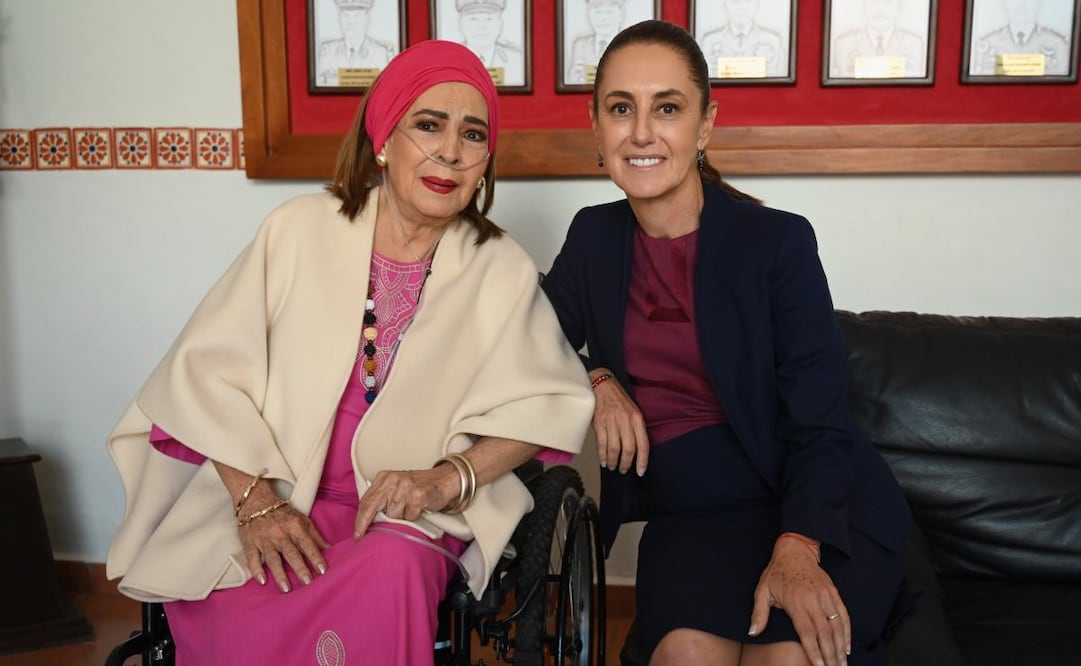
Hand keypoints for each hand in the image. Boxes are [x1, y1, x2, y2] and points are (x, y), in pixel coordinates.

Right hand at [238, 484, 329, 593]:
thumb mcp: (301, 519)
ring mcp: (264, 539)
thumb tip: (329, 549)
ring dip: (279, 574)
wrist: (255, 501)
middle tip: (307, 583)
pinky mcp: (250, 542)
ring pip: (273, 558)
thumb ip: (314, 535)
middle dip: (300, 568)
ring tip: (286, 588)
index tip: (323, 570)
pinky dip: (256, 569)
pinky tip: (262, 581)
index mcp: (294, 526)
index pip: (307, 543)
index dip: (315, 557)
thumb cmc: (282, 512)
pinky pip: (252, 557)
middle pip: (291, 553)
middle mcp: (280, 533)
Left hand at [353, 467, 457, 539]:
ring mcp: (405, 486)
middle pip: (373, 507)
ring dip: (399, 519)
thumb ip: (383, 499)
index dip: (359, 518)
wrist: (445, 479)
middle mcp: (393, 479)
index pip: (366, 500)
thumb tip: (368, 520)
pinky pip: (409, 516)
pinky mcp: (417, 495)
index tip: (356, 532)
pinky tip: (418, 509)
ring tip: (408, 512)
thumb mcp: (396, 487)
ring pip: (392, 515)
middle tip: (361, 536)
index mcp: (385, 477)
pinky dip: (413, 518)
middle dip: (365, 523)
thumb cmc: (420, 487)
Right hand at [590, 370, 648, 475]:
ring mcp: (611, 422)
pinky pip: (601, 444)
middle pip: (628, 449)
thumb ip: (635, 427)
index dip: (642, 460)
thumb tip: (636, 448)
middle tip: (624, 470)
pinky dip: (602, 455)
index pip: (643, 444)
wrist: (602, 384)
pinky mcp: (599, 423)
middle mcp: (626, 421)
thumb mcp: (633, 410)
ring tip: (613, 467)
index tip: (641, 471)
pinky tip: (603, 461)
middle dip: (626, 463)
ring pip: (614, 449)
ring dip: (614, 461)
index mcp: (637, 418)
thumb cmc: (618, 398)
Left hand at [749, 536, 849, 665]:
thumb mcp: (762, 590)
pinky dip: (847, 631)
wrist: (795, 551)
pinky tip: (846, 646)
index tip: (819, 665)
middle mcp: (813, 600)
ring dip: (840, 646)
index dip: (813, 650)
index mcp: (795, 602)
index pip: (806, 632)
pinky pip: (843, 614)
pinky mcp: (833, 592)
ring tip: (842, 663)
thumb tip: (753, 632)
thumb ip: (758, 613)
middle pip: (824, 632)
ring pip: (836, 625)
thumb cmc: (776, 572)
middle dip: (830, 654)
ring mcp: (825, 596)